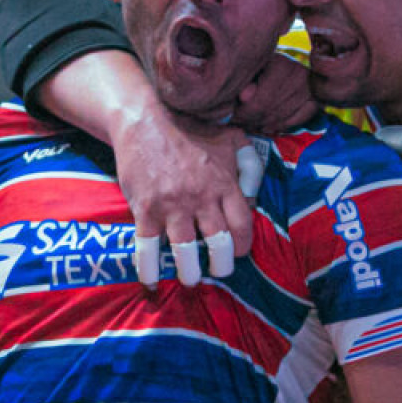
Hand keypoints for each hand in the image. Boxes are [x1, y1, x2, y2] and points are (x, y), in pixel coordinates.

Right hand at [112, 107, 254, 286]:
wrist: (145, 121)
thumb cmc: (190, 131)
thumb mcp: (231, 139)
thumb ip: (249, 166)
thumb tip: (256, 196)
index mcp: (224, 183)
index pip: (242, 226)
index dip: (242, 246)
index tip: (237, 253)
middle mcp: (201, 197)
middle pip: (219, 244)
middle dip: (220, 266)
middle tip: (217, 271)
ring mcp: (172, 206)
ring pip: (185, 252)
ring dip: (188, 272)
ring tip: (189, 278)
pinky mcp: (145, 210)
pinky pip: (148, 248)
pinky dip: (149, 269)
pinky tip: (150, 281)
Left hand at [231, 52, 318, 133]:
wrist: (288, 65)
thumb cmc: (264, 66)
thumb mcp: (251, 69)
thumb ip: (245, 82)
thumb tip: (244, 97)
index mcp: (281, 65)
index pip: (260, 100)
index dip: (243, 113)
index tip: (232, 118)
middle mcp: (299, 76)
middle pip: (270, 110)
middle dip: (251, 120)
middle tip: (239, 124)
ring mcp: (310, 90)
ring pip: (282, 117)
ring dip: (263, 125)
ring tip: (249, 126)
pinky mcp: (316, 102)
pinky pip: (296, 121)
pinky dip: (280, 126)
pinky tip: (267, 128)